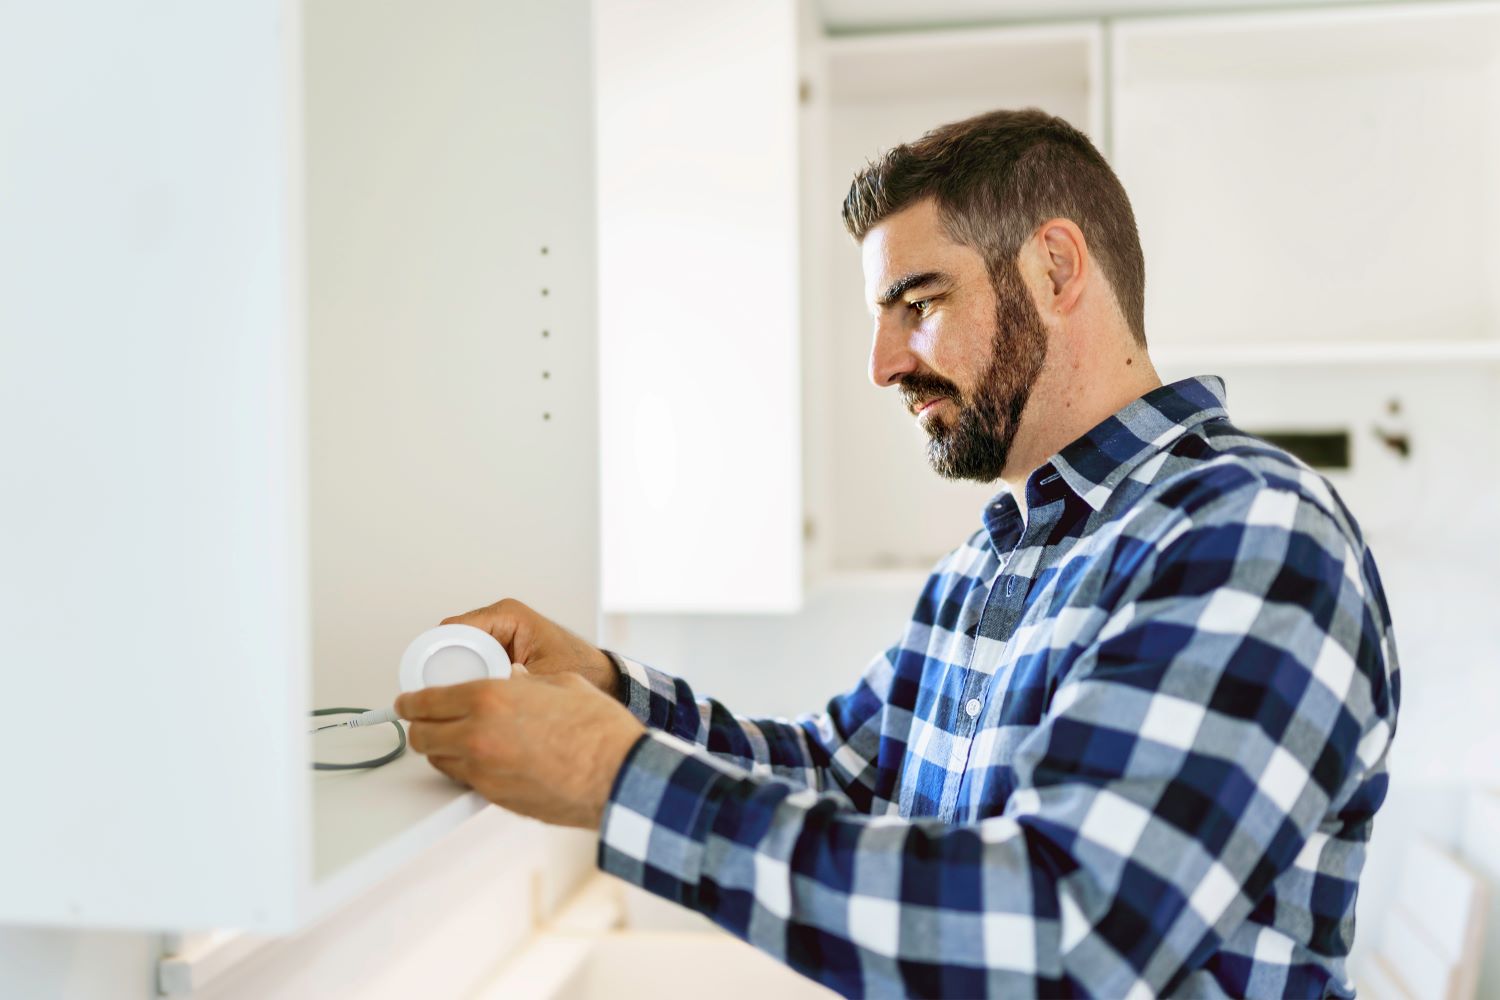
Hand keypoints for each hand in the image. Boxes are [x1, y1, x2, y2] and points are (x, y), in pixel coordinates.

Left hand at [395, 672, 646, 828]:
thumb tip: (515, 680)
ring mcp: (484, 772)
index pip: (427, 700)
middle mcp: (477, 736)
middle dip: (419, 727)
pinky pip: (465, 780)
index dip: (411, 701)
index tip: (407, 701)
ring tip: (455, 739)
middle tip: (424, 720)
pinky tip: (485, 759)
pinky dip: (466, 768)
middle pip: (422, 735)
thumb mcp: (561, 683)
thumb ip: (527, 681)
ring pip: (438, 761)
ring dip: (441, 749)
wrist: (617, 774)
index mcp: (489, 699)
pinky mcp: (495, 798)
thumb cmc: (598, 731)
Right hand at [440, 597, 618, 695]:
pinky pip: (470, 661)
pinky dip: (467, 679)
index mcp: (507, 615)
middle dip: (443, 669)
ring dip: (455, 675)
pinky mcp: (498, 649)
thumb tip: (479, 692)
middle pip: (450, 641)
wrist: (602, 678)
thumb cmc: (581, 670)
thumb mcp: (541, 676)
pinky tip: (470, 700)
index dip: (438, 655)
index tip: (431, 682)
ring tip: (457, 703)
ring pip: (457, 653)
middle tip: (442, 699)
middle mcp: (499, 619)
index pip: (454, 629)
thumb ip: (513, 681)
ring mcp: (497, 634)